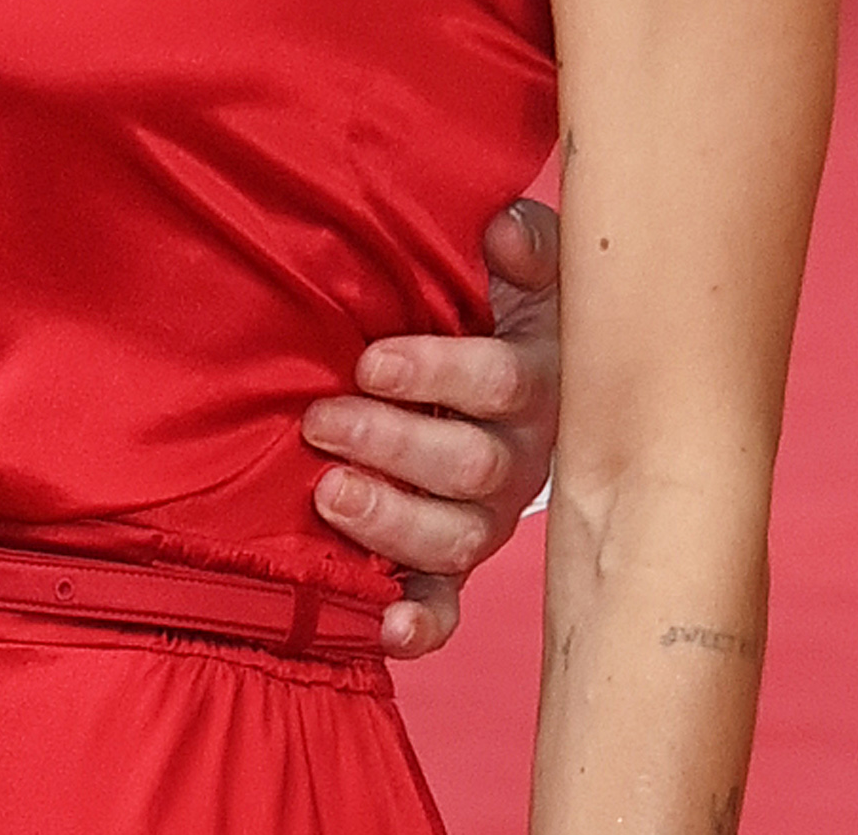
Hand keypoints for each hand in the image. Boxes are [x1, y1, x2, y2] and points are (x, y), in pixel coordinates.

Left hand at [302, 196, 562, 654]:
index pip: (498, 383)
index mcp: (534, 380)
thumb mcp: (521, 267)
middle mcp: (516, 458)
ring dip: (391, 523)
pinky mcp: (453, 564)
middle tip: (322, 421)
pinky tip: (381, 627)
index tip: (370, 362)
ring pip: (454, 540)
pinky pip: (446, 607)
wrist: (502, 371)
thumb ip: (524, 243)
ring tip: (328, 496)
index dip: (436, 374)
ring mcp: (486, 517)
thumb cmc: (496, 308)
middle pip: (468, 467)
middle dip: (391, 445)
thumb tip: (504, 231)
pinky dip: (419, 625)